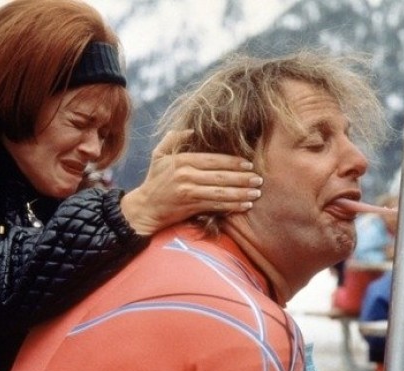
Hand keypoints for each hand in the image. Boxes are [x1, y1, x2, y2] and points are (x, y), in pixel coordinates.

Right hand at [120, 130, 262, 234]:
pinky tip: (244, 205)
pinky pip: (216, 205)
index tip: (249, 164)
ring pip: (221, 191)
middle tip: (259, 179)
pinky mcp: (190, 206)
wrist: (144, 208)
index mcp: (182, 160)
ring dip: (241, 193)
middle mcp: (186, 175)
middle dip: (242, 178)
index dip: (233, 161)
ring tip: (256, 193)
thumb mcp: (159, 155)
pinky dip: (232, 206)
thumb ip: (173, 139)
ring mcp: (188, 191)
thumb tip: (190, 129)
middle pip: (220, 175)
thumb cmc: (154, 181)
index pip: (213, 159)